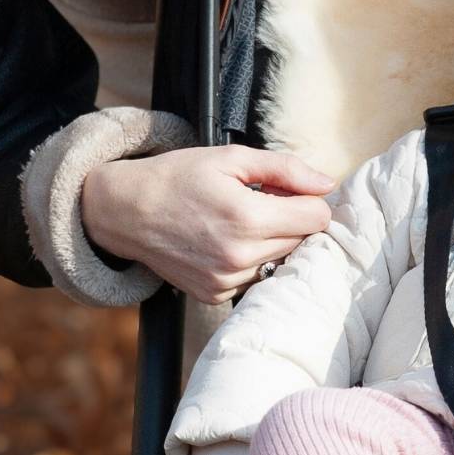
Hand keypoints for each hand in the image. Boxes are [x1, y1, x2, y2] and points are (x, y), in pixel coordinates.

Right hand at [80, 145, 334, 303]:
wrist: (126, 211)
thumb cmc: (178, 177)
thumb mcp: (231, 158)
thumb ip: (285, 170)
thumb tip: (327, 184)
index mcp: (248, 218)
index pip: (317, 218)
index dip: (307, 200)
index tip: (286, 192)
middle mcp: (240, 257)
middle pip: (302, 241)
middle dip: (290, 220)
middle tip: (258, 203)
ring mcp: (226, 281)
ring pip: (280, 262)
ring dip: (270, 243)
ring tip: (236, 223)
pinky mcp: (216, 296)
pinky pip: (254, 279)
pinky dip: (248, 262)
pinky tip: (223, 243)